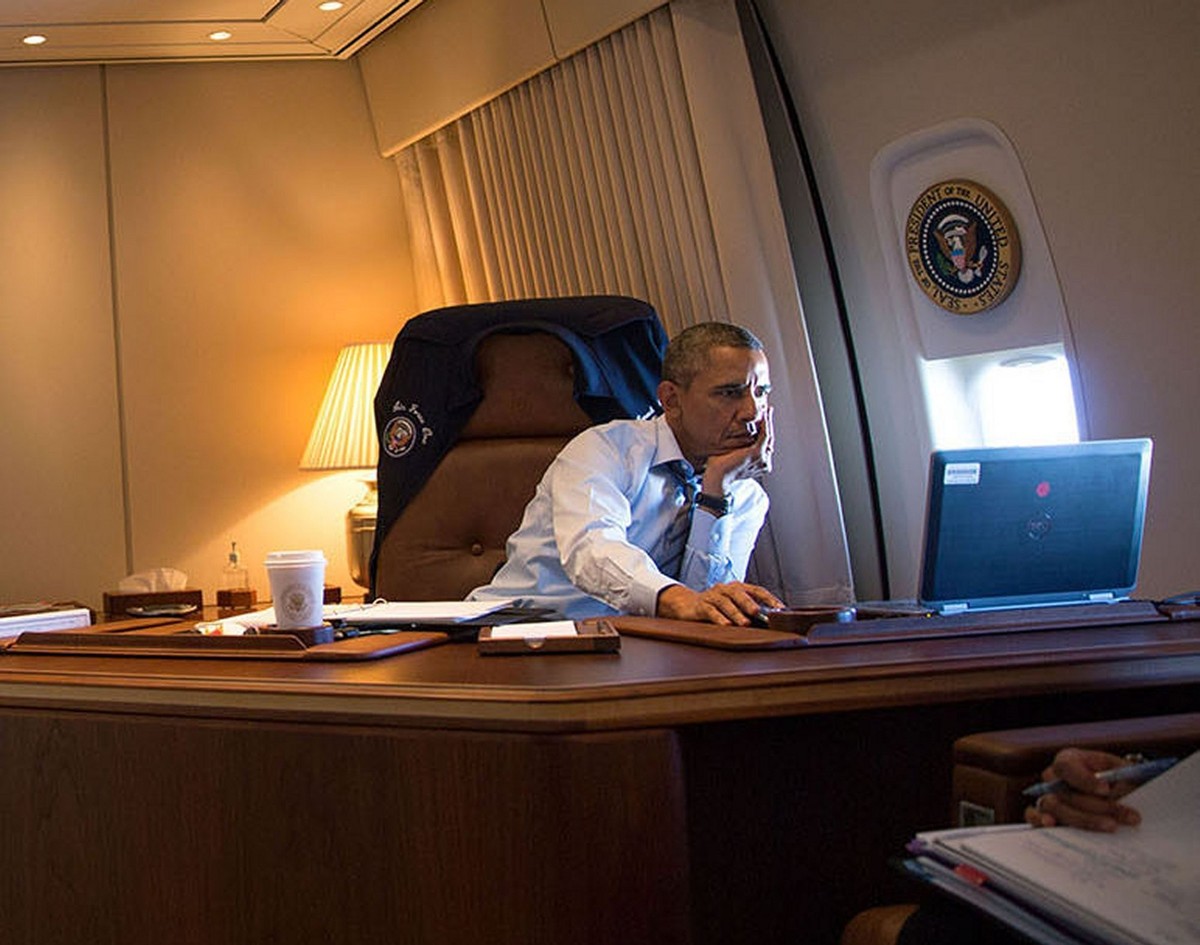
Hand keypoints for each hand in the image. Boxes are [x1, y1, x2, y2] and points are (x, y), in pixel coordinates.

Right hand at [656, 581, 783, 625]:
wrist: (687, 605)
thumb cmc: (715, 607)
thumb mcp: (733, 606)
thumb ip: (749, 611)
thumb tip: (771, 621)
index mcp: (737, 588)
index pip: (756, 590)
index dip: (768, 598)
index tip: (780, 609)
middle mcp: (725, 589)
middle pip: (739, 593)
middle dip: (750, 603)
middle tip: (759, 613)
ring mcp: (712, 596)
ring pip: (725, 603)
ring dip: (736, 613)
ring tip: (745, 623)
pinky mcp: (701, 606)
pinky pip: (710, 611)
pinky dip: (719, 618)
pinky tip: (726, 626)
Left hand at [702, 406, 774, 494]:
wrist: (717, 478)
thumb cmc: (718, 470)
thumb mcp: (729, 455)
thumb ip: (735, 447)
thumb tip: (731, 437)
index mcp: (758, 465)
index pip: (763, 445)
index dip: (763, 432)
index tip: (762, 421)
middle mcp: (763, 463)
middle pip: (768, 440)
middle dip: (768, 425)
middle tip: (768, 411)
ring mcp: (762, 459)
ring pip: (768, 436)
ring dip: (768, 422)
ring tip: (768, 410)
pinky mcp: (757, 453)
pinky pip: (765, 435)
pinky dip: (766, 423)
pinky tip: (766, 414)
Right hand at [1023, 748, 1142, 831]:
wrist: (1121, 797)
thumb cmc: (1121, 782)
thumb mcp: (1124, 773)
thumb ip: (1120, 780)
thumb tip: (1116, 793)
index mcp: (1069, 760)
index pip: (1066, 766)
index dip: (1084, 779)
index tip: (1106, 789)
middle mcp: (1053, 778)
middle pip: (1063, 793)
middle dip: (1098, 807)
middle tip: (1129, 816)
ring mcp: (1047, 797)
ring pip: (1053, 807)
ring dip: (1084, 820)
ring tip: (1113, 827)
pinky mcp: (1043, 816)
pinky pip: (1033, 817)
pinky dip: (1040, 822)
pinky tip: (1054, 826)